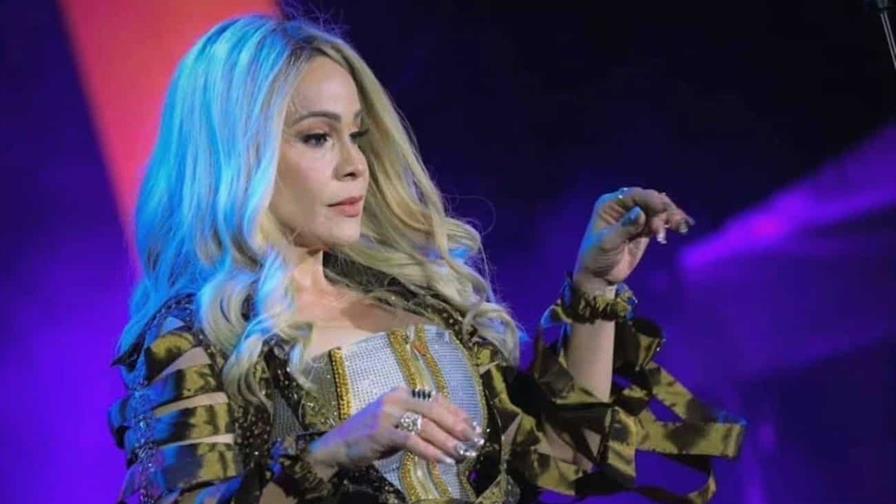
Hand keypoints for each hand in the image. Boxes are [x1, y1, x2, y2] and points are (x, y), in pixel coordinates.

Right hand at [306, 386, 482, 474]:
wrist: (337, 445)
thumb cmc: (370, 436)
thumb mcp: (397, 423)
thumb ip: (419, 422)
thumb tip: (451, 433)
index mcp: (403, 393)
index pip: (437, 399)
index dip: (458, 413)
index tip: (474, 426)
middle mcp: (397, 398)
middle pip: (435, 410)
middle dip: (458, 426)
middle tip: (474, 441)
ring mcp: (388, 413)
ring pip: (426, 426)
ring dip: (448, 442)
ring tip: (463, 454)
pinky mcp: (382, 431)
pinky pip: (412, 440)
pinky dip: (430, 451)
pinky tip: (443, 460)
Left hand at [573, 187, 693, 286]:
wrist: (600, 276)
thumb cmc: (596, 257)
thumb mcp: (607, 243)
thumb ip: (624, 227)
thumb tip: (640, 212)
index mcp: (609, 204)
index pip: (633, 195)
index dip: (650, 199)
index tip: (663, 208)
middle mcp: (623, 206)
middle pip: (649, 200)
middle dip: (663, 209)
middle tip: (672, 225)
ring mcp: (635, 217)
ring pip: (658, 209)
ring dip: (671, 216)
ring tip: (680, 228)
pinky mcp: (645, 228)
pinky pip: (661, 221)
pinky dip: (671, 223)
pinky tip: (680, 229)